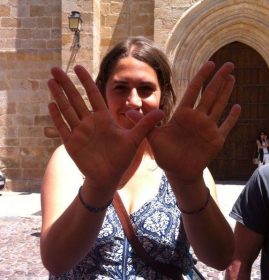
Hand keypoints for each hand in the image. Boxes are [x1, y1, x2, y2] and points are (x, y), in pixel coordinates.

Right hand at [47, 65, 163, 192]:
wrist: (108, 177)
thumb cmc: (121, 159)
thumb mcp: (134, 139)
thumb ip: (144, 124)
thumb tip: (162, 111)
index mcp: (104, 118)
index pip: (93, 95)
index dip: (85, 81)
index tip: (78, 67)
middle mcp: (90, 122)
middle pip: (76, 98)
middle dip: (66, 84)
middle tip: (55, 68)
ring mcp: (79, 132)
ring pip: (67, 109)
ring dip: (58, 96)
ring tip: (50, 81)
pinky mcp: (72, 143)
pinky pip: (63, 127)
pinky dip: (57, 116)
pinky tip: (51, 104)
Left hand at [128, 61, 240, 183]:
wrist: (177, 171)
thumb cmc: (166, 154)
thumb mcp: (153, 137)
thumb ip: (144, 123)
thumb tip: (127, 111)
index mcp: (183, 115)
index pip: (193, 91)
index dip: (201, 77)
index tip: (209, 63)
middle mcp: (197, 118)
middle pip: (210, 94)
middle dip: (219, 79)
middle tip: (229, 64)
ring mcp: (207, 128)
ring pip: (219, 105)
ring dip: (226, 92)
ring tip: (232, 77)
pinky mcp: (216, 140)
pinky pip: (226, 126)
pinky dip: (232, 117)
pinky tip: (238, 106)